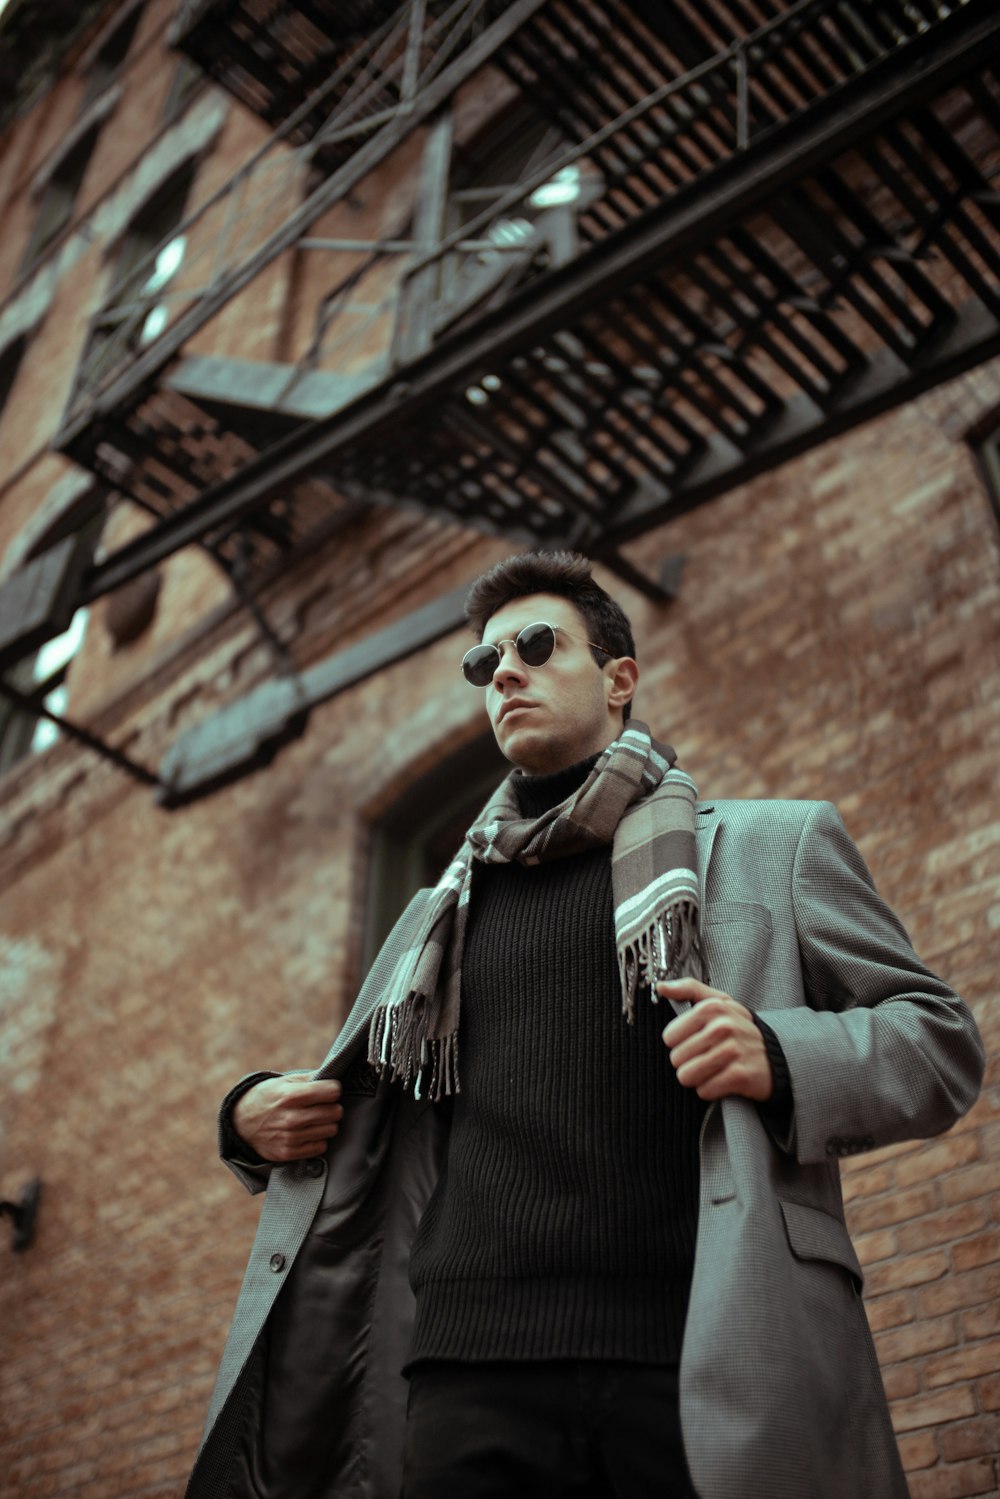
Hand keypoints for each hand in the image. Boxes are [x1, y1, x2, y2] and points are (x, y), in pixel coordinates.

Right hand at [232, 1074, 343, 1161]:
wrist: (240, 1123)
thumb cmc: (266, 1097)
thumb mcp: (284, 1081)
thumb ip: (310, 1078)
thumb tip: (334, 1076)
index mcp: (291, 1096)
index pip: (332, 1092)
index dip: (333, 1089)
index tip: (329, 1089)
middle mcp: (291, 1118)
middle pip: (335, 1112)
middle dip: (333, 1106)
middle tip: (323, 1105)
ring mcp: (291, 1138)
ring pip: (331, 1130)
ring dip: (327, 1123)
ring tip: (315, 1118)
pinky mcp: (290, 1153)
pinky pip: (321, 1146)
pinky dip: (318, 1138)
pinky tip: (308, 1131)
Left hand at [659, 978, 772, 1101]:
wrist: (777, 1055)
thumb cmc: (739, 1029)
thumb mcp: (719, 1002)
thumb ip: (689, 989)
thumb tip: (661, 987)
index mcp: (711, 1007)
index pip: (669, 1037)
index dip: (680, 1042)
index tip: (697, 1040)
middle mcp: (722, 1027)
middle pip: (677, 1058)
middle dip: (689, 1062)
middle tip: (708, 1057)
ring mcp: (732, 1051)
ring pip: (687, 1076)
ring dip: (698, 1077)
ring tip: (713, 1069)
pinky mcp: (740, 1076)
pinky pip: (704, 1091)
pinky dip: (711, 1090)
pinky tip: (723, 1079)